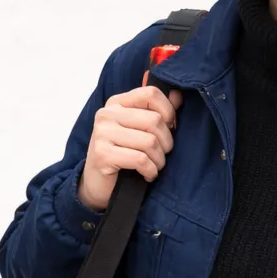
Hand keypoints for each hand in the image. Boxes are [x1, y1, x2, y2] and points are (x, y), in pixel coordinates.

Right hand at [77, 87, 183, 209]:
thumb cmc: (122, 154)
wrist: (97, 183)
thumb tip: (178, 95)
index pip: (150, 93)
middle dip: (166, 142)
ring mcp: (102, 133)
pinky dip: (150, 171)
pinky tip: (148, 175)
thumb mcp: (139, 129)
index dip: (168, 111)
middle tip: (162, 154)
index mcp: (116, 103)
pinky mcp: (102, 154)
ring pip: (149, 142)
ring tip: (155, 166)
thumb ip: (158, 111)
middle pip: (154, 120)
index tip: (169, 127)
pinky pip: (140, 159)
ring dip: (159, 160)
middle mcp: (107, 114)